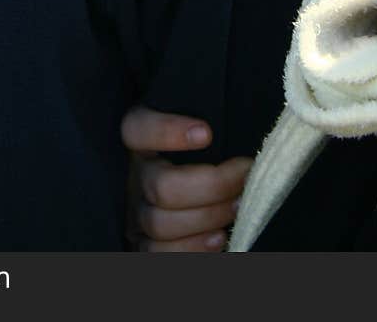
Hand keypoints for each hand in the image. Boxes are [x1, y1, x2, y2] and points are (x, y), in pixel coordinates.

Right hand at [122, 105, 252, 251]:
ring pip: (161, 223)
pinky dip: (194, 248)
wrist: (187, 195)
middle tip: (244, 176)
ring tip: (238, 205)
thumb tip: (243, 123)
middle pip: (161, 185)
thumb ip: (210, 127)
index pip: (137, 129)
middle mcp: (132, 177)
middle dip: (212, 185)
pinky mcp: (143, 243)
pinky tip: (220, 236)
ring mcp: (134, 212)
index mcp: (138, 141)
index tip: (207, 133)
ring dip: (208, 216)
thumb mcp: (197, 133)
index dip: (166, 131)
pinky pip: (160, 254)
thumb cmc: (200, 154)